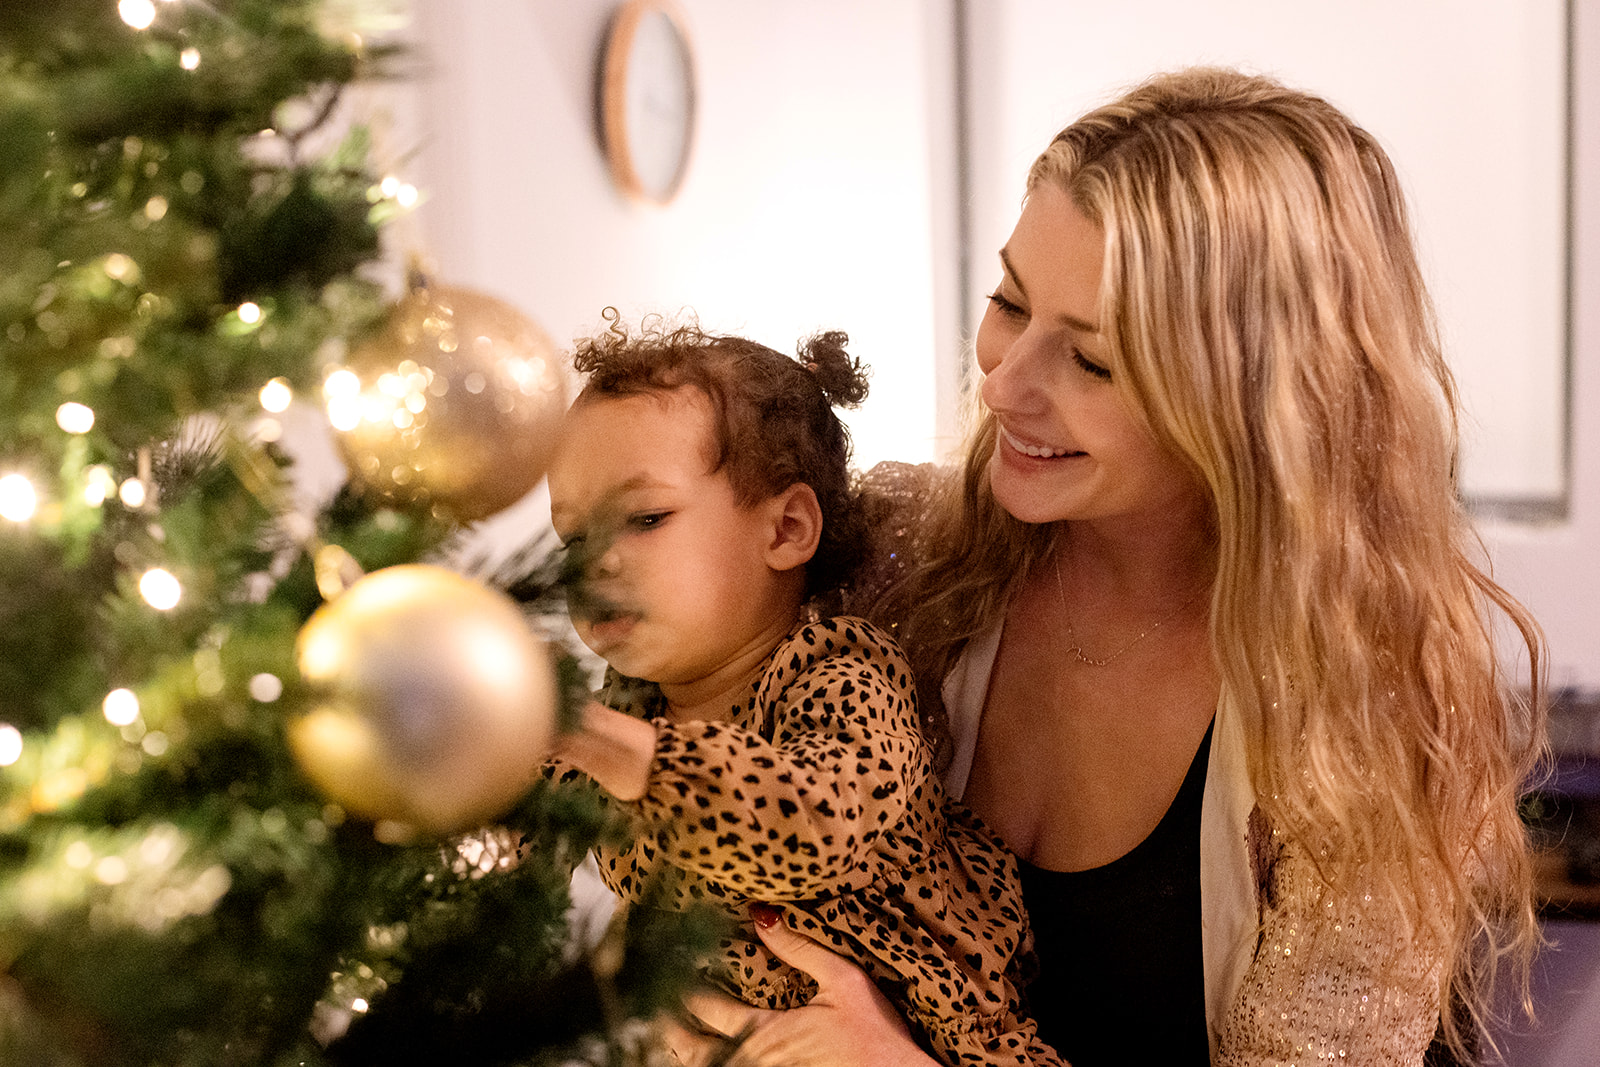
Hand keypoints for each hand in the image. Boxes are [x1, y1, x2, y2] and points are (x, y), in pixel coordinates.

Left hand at [663, 904, 936, 1066]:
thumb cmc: (877, 1036)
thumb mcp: (844, 982)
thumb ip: (800, 949)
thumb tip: (762, 914)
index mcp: (769, 1030)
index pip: (708, 1009)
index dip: (681, 989)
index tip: (665, 965)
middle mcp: (758, 1060)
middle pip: (696, 1052)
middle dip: (669, 1030)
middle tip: (651, 1009)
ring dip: (687, 1053)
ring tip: (670, 1035)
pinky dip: (716, 1063)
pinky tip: (712, 1055)